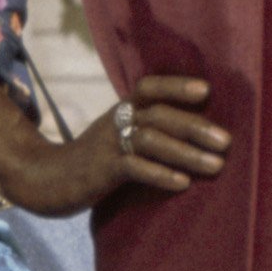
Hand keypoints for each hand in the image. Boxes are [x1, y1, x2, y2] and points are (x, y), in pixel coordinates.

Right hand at [0, 76, 229, 215]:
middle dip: (195, 127)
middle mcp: (115, 122)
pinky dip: (160, 174)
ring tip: (215, 165)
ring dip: (186, 152)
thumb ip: (146, 129)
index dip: (176, 86)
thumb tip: (195, 134)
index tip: (206, 91)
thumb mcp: (116, 136)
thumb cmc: (92, 161)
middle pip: (158, 115)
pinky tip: (182, 184)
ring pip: (150, 140)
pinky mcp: (101, 172)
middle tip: (227, 142)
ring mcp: (107, 146)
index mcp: (121, 110)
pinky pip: (133, 168)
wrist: (45, 180)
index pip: (149, 88)